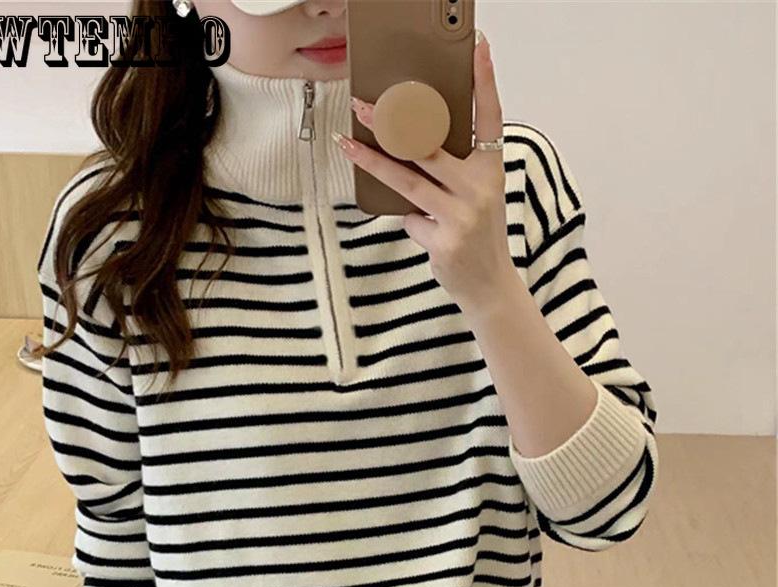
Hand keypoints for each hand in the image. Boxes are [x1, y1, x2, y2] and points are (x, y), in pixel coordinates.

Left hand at [332, 31, 513, 317]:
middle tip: (365, 105)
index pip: (490, 118)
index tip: (477, 49)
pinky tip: (426, 232)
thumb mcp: (477, 197)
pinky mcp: (445, 241)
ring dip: (373, 161)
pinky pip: (411, 219)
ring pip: (408, 180)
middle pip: (429, 146)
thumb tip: (407, 149)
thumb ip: (453, 172)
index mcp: (492, 170)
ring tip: (346, 143)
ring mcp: (463, 215)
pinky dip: (411, 222)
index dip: (484, 83)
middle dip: (393, 124)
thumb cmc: (479, 235)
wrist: (490, 285)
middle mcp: (481, 188)